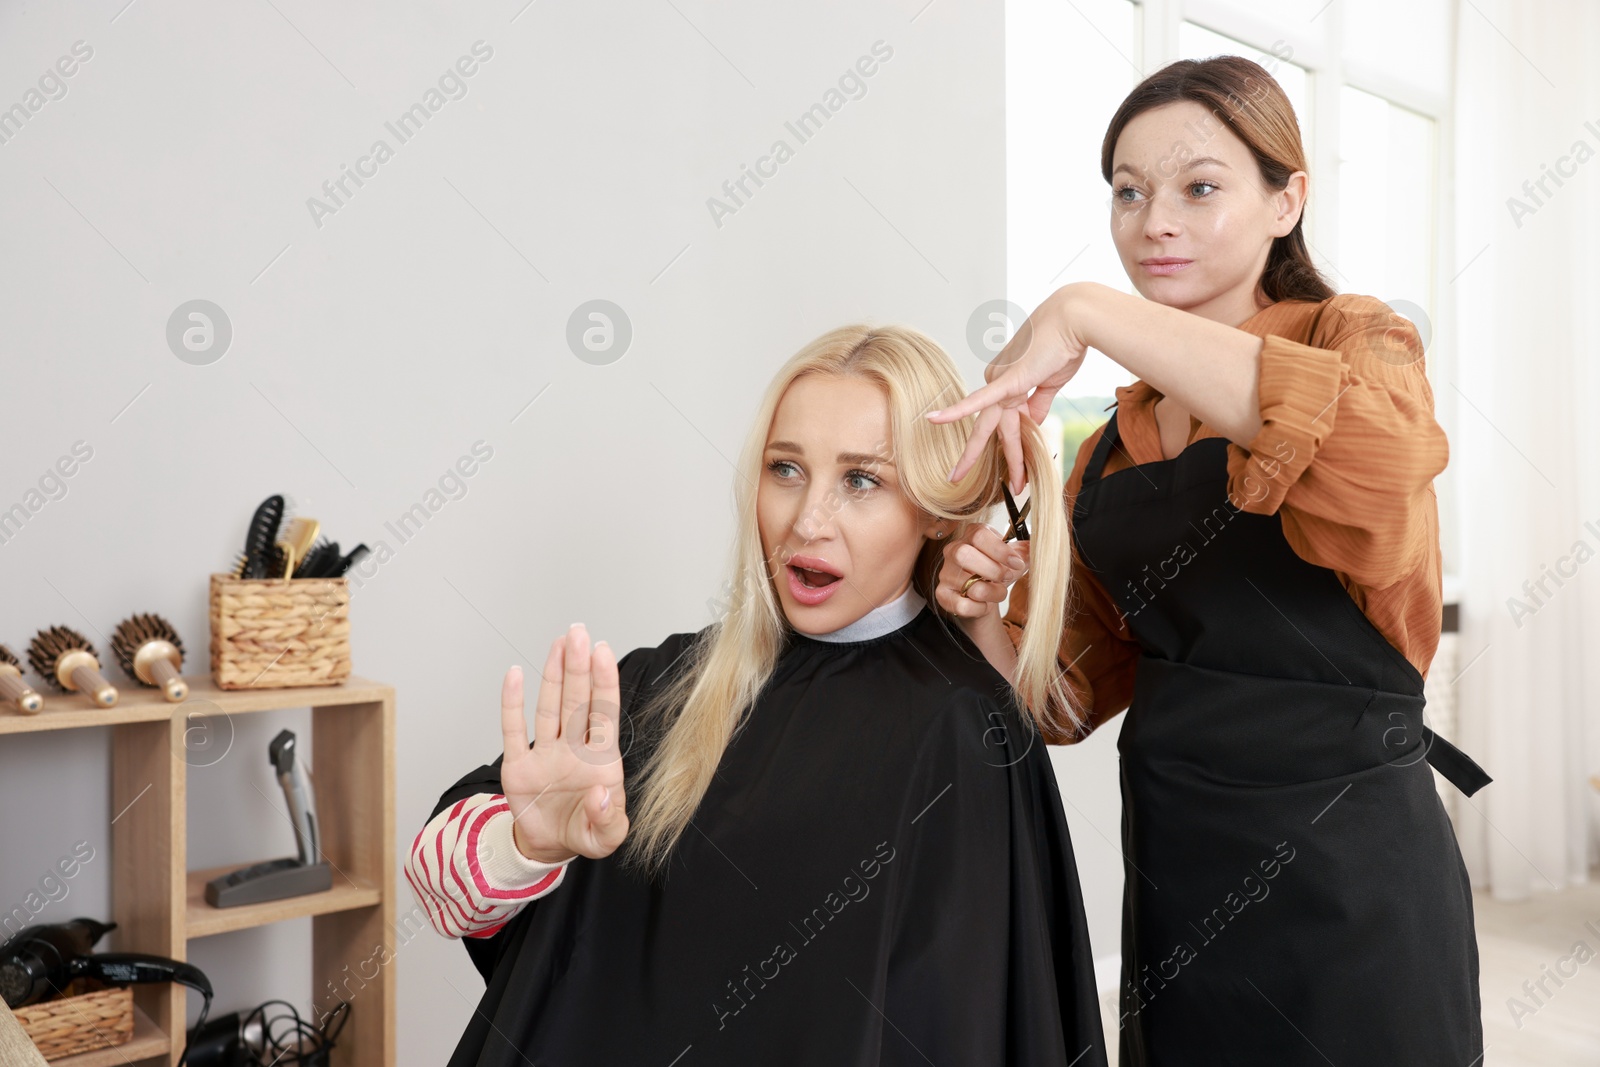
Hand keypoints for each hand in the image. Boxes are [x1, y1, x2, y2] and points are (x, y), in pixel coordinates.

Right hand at [499, 624, 628, 865]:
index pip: (604, 714)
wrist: (550, 847)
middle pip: (576, 701)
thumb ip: (609, 819)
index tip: (603, 651)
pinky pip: (513, 731)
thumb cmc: (585, 832)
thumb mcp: (606, 837)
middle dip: (578, 667)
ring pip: (550, 708)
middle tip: (578, 632)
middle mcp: (574, 749)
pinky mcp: (517, 766)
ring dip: (554, 675)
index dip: (603, 682)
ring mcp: (545, 754)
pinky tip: (513, 675)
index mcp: (600, 761)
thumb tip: (599, 792)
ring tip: (559, 643)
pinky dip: (512, 704)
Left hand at [927, 283, 1092, 491]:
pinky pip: (979, 400)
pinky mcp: (1007, 379)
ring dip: (1008, 459)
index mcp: (1006, 382)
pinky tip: (933, 419)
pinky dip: (957, 411)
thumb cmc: (1065, 345)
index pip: (1007, 420)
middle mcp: (997, 382)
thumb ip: (1039, 403)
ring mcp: (1000, 381)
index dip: (1016, 444)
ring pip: (997, 428)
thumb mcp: (1051, 383)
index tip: (1021, 465)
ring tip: (999, 484)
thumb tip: (1034, 423)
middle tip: (957, 477)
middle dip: (976, 456)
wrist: (1074, 320)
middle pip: (991, 429)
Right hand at [934, 526, 1028, 634]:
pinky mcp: (942, 595)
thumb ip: (1026, 551)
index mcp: (971, 536)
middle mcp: (953, 551)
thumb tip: (1040, 543)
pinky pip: (962, 605)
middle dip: (993, 570)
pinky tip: (983, 604)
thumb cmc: (998, 572)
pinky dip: (979, 608)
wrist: (985, 596)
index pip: (979, 535)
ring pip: (968, 584)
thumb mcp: (1015, 558)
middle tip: (1006, 578)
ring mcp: (946, 573)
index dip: (1001, 550)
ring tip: (998, 592)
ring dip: (992, 593)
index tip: (1016, 563)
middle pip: (965, 554)